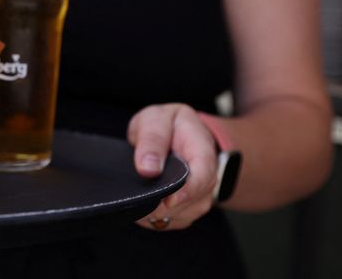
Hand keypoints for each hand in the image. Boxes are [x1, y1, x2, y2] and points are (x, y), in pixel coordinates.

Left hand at [127, 103, 217, 230]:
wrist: (177, 135)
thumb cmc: (167, 125)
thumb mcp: (157, 119)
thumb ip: (152, 139)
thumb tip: (148, 169)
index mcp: (203, 152)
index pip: (203, 177)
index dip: (186, 192)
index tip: (166, 200)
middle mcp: (206, 179)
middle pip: (189, 202)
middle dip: (159, 204)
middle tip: (135, 196)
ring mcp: (198, 198)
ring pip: (175, 216)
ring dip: (153, 211)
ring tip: (136, 194)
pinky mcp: (184, 211)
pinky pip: (166, 222)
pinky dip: (149, 216)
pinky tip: (140, 202)